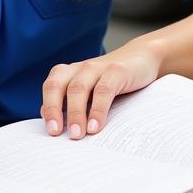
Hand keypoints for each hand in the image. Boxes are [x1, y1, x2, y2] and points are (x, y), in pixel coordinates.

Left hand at [40, 46, 159, 138]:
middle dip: (53, 110)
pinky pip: (103, 91)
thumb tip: (52, 124)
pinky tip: (96, 126)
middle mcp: (80, 68)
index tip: (50, 132)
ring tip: (77, 135)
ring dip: (75, 113)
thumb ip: (71, 103)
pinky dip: (97, 110)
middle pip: (57, 86)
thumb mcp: (91, 91)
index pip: (50, 88)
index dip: (47, 108)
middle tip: (56, 134)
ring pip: (78, 88)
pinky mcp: (116, 71)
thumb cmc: (113, 82)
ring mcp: (98, 68)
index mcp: (69, 73)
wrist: (144, 58)